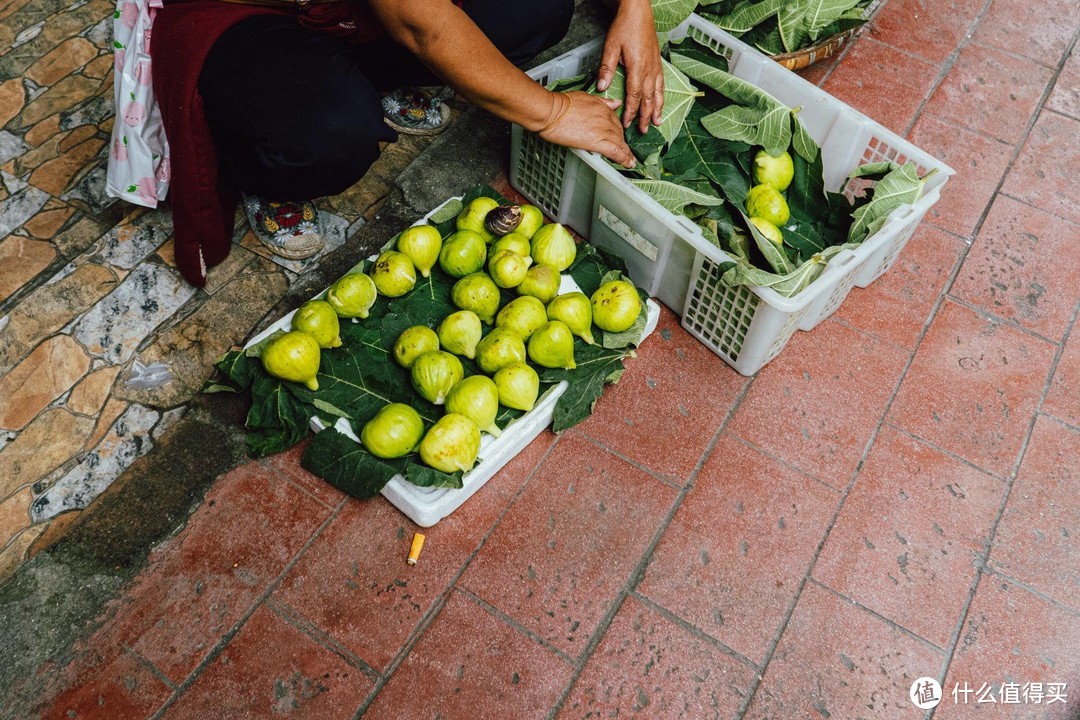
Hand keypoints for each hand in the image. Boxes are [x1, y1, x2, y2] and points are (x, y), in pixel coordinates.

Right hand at [538, 91, 635, 168]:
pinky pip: (615, 152)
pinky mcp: (598, 142)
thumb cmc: (561, 104)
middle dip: (623, 144)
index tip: (620, 138)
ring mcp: (603, 130)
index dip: (619, 132)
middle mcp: (606, 119)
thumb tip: (616, 103)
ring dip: (626, 154)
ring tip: (629, 162)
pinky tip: (627, 164)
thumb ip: (603, 102)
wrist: (551, 112)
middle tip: (626, 152)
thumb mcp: (585, 97)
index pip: (616, 122)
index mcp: (604, 108)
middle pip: (619, 134)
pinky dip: (623, 159)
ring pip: (620, 144)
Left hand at [595, 0, 663, 133]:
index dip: (631, 112)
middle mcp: (649, 70)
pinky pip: (662, 84)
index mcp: (637, 68)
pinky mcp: (658, 63)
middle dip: (646, 117)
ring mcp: (655, 67)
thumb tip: (603, 86)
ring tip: (658, 123)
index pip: (634, 96)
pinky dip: (662, 96)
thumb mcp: (611, 47)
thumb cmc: (625, 27)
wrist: (638, 13)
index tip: (627, 124)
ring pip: (658, 93)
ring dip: (658, 110)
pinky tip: (661, 103)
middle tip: (644, 131)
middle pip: (648, 99)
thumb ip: (607, 68)